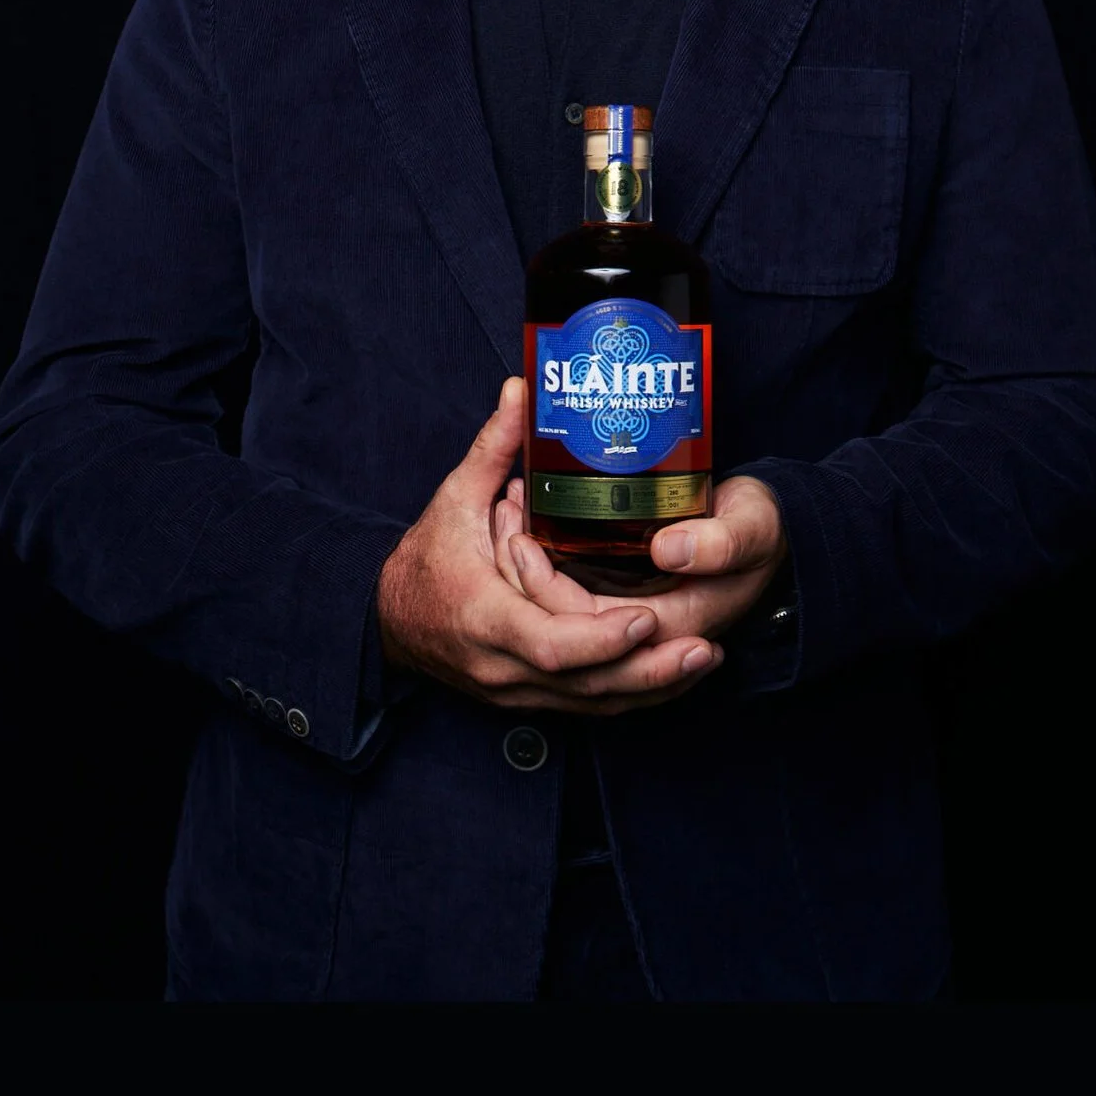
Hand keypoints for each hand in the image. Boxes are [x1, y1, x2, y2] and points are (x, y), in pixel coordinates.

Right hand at [378, 378, 726, 714]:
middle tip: (705, 646)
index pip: (549, 643)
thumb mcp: (453, 501)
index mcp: (485, 617)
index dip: (601, 638)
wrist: (390, 623)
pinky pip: (587, 706)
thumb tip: (522, 389)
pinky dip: (632, 694)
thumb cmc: (426, 561)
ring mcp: (518, 691)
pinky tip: (674, 675)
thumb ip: (493, 448)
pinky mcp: (530, 699)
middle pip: (585, 684)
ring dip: (652, 687)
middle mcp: (504, 666)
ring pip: (593, 703)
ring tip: (706, 659)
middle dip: (650, 670)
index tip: (647, 617)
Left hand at [493, 474, 785, 656]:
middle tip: (505, 513)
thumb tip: (669, 550)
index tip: (522, 534)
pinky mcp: (623, 612)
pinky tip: (524, 533)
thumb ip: (720, 543)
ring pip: (555, 625)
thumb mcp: (751, 527)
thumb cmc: (760, 527)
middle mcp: (647, 638)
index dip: (546, 585)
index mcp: (672, 625)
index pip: (585, 625)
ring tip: (507, 513)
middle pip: (557, 630)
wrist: (772, 533)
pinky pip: (565, 614)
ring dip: (522, 575)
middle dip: (519, 575)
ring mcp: (633, 631)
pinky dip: (538, 577)